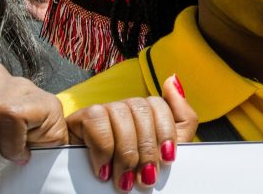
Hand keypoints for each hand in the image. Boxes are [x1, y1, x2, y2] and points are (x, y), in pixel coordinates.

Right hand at [66, 75, 197, 191]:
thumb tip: (172, 79)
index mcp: (144, 115)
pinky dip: (104, 149)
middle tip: (145, 178)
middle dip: (147, 148)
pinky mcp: (80, 118)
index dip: (166, 131)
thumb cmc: (133, 176)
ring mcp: (103, 111)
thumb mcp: (164, 152)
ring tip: (124, 179)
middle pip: (141, 108)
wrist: (98, 193)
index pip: (158, 104)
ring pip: (121, 113)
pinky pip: (97, 120)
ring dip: (126, 152)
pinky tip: (104, 169)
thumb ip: (181, 118)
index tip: (167, 159)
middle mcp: (124, 109)